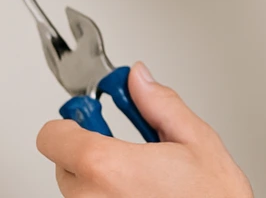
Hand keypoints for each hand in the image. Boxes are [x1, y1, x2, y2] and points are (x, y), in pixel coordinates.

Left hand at [36, 63, 251, 197]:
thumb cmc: (213, 197)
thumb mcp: (195, 140)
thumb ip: (159, 104)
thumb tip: (139, 80)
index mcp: (107, 167)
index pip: (52, 136)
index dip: (73, 122)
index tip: (91, 117)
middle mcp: (90, 197)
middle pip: (64, 162)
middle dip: (90, 151)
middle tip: (124, 148)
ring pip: (78, 189)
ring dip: (100, 178)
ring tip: (139, 177)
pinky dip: (109, 197)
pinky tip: (139, 193)